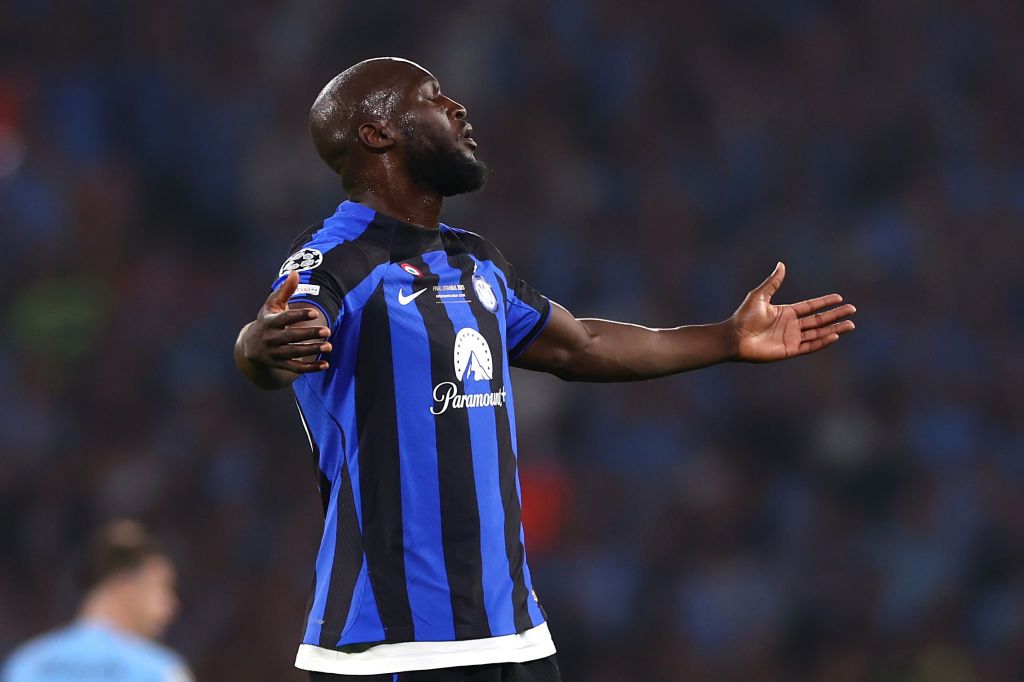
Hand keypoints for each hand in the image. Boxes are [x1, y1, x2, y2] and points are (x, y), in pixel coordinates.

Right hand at [237, 271, 331, 373]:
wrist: (249, 345)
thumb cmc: (267, 320)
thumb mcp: (272, 305)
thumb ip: (285, 291)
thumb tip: (295, 273)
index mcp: (269, 322)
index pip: (285, 319)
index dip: (299, 316)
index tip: (315, 313)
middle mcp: (270, 338)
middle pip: (290, 337)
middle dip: (309, 334)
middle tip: (328, 331)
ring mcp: (274, 353)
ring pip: (294, 353)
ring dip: (312, 351)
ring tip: (329, 346)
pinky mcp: (279, 364)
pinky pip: (295, 368)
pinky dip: (310, 368)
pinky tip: (325, 365)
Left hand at [730, 262, 855, 361]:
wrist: (734, 337)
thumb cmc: (743, 317)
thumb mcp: (759, 296)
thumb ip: (773, 282)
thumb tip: (781, 264)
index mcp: (786, 312)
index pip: (811, 307)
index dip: (825, 302)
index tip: (840, 298)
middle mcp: (791, 325)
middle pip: (819, 320)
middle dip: (836, 315)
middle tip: (852, 310)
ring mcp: (791, 338)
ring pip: (818, 333)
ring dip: (834, 329)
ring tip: (851, 324)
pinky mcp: (789, 350)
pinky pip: (810, 346)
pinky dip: (823, 341)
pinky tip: (835, 336)